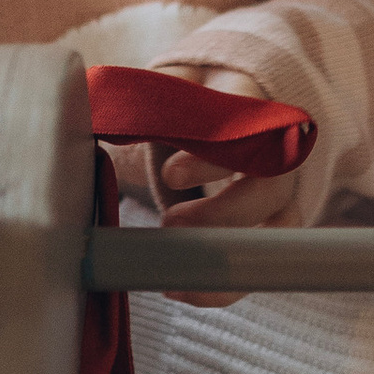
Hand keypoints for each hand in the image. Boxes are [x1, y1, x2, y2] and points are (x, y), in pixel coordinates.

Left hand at [152, 64, 292, 302]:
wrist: (243, 99)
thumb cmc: (201, 96)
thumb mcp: (176, 83)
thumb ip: (143, 96)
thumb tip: (89, 108)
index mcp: (254, 112)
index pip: (248, 133)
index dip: (213, 160)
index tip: (170, 175)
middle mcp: (280, 156)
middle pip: (270, 187)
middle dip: (220, 213)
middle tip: (169, 223)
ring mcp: (284, 195)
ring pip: (276, 232)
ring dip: (225, 255)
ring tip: (172, 266)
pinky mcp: (274, 227)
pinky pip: (261, 264)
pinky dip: (224, 286)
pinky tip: (180, 290)